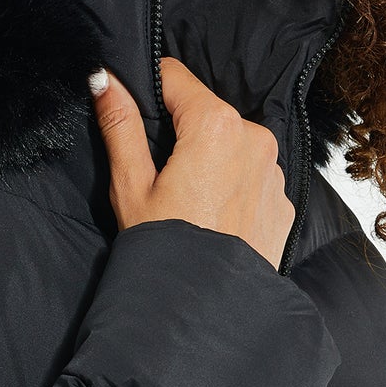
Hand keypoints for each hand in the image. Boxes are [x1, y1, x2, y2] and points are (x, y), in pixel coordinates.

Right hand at [89, 58, 294, 271]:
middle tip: (159, 174)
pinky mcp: (281, 200)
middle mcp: (255, 139)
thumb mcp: (131, 185)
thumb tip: (104, 80)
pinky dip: (231, 186)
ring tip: (187, 200)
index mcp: (216, 126)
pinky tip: (212, 216)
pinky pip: (252, 176)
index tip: (135, 114)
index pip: (176, 76)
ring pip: (231, 144)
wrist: (207, 310)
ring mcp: (274, 172)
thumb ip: (120, 124)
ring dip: (210, 158)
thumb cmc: (166, 247)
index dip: (149, 90)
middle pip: (206, 112)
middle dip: (181, 131)